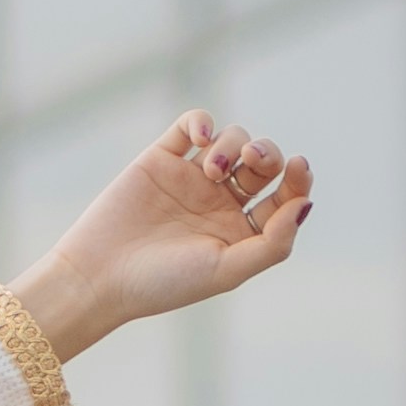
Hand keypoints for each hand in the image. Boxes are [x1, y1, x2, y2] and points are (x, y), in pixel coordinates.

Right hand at [15, 112, 312, 359]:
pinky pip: (192, 125)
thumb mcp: (227, 270)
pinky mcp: (162, 158)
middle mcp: (221, 203)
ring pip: (233, 140)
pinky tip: (200, 138)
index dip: (298, 178)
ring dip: (233, 145)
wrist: (99, 276)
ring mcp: (192, 178)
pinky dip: (202, 122)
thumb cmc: (164, 283)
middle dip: (267, 154)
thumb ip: (273, 243)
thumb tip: (305, 206)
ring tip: (212, 168)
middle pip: (263, 162)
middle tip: (252, 161)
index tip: (298, 168)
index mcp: (243, 232)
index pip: (284, 197)